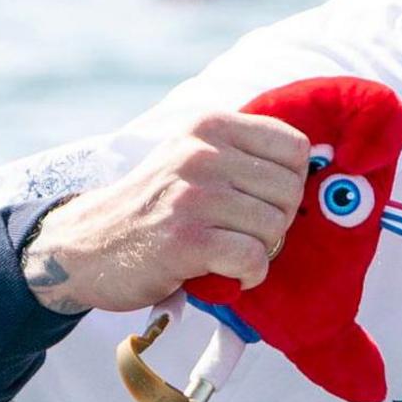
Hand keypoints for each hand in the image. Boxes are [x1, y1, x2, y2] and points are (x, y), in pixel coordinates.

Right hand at [21, 111, 308, 313]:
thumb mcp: (193, 158)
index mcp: (209, 126)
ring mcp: (192, 196)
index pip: (294, 146)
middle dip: (276, 221)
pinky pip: (253, 258)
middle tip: (242, 233)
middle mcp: (201, 153)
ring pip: (274, 226)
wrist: (87, 245)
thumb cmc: (156, 205)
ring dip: (261, 250)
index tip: (262, 200)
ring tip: (229, 251)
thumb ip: (244, 154)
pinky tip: (230, 274)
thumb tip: (315, 165)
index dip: (290, 181)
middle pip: (290, 191)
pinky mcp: (185, 240)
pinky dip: (251, 275)